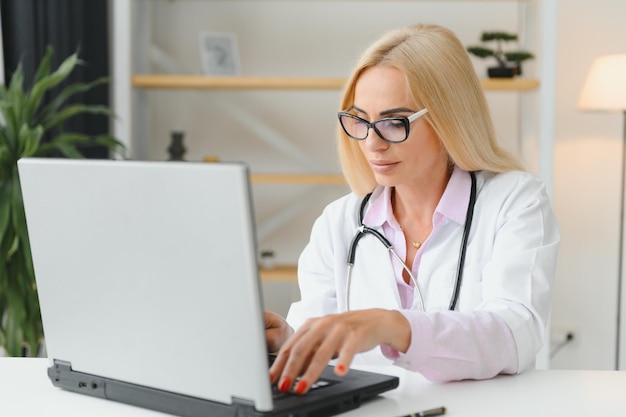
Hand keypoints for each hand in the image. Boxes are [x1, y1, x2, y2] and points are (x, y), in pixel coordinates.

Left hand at [269, 309, 409, 394]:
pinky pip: (349, 350)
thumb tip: (288, 371)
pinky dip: (344, 361)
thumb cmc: (345, 331)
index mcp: (311, 325)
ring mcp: (339, 329)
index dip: (279, 363)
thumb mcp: (323, 338)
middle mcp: (323, 325)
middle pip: (302, 349)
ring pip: (322, 352)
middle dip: (290, 370)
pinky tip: (339, 373)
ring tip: (302, 387)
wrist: (374, 320)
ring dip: (310, 372)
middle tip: (283, 386)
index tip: (270, 379)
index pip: (291, 346)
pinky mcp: (356, 334)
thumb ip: (308, 351)